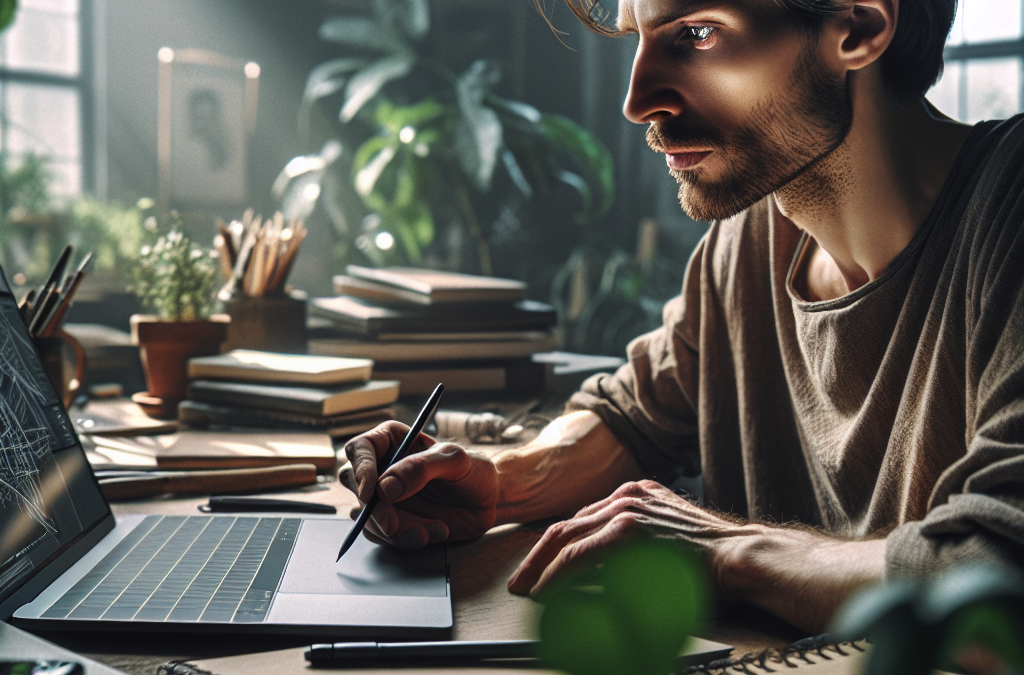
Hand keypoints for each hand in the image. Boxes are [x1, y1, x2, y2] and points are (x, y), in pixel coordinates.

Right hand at [340, 421, 499, 547]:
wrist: (487, 502)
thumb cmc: (472, 471)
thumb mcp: (455, 461)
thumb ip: (421, 468)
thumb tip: (384, 488)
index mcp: (392, 441)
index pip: (359, 449)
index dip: (360, 470)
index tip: (371, 493)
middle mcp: (382, 468)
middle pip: (354, 485)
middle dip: (373, 509)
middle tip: (394, 523)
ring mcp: (384, 497)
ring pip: (366, 516)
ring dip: (395, 530)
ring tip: (433, 528)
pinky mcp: (392, 521)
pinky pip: (381, 535)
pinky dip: (405, 539)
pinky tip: (434, 531)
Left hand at [507, 480, 754, 596]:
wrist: (742, 556)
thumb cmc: (711, 560)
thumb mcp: (666, 542)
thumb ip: (634, 550)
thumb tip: (601, 576)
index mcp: (635, 495)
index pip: (582, 521)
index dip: (556, 548)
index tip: (541, 568)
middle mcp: (626, 496)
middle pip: (566, 526)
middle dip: (537, 557)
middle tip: (521, 582)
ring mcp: (626, 509)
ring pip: (565, 538)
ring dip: (541, 568)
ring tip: (527, 590)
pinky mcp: (627, 529)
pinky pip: (579, 554)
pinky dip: (557, 575)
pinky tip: (546, 591)